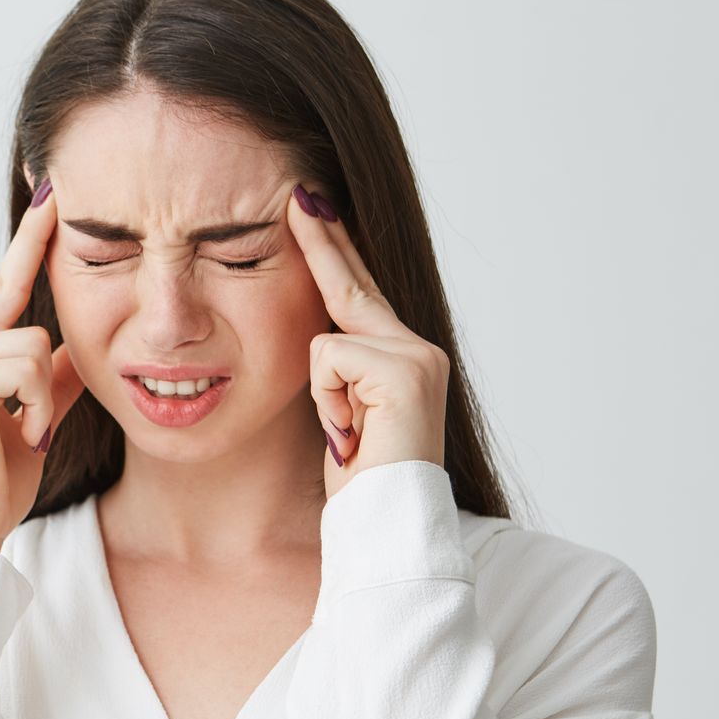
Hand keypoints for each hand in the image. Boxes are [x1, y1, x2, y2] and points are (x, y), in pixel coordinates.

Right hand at [0, 176, 87, 551]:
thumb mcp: (37, 417)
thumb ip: (54, 378)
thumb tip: (81, 345)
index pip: (5, 285)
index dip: (30, 242)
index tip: (50, 195)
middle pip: (12, 288)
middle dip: (35, 242)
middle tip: (56, 184)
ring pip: (31, 338)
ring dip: (43, 393)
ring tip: (28, 432)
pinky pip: (24, 366)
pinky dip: (35, 406)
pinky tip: (22, 436)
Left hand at [287, 183, 450, 499]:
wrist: (386, 526)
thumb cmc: (359, 485)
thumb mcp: (338, 416)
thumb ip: (334, 372)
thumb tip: (313, 337)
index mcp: (401, 358)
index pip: (356, 293)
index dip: (331, 250)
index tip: (309, 205)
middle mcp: (418, 349)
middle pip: (351, 286)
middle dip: (323, 239)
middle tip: (300, 193)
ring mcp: (417, 357)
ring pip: (326, 339)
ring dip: (321, 394)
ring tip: (347, 434)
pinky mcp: (405, 371)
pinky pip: (328, 358)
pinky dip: (326, 401)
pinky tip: (350, 435)